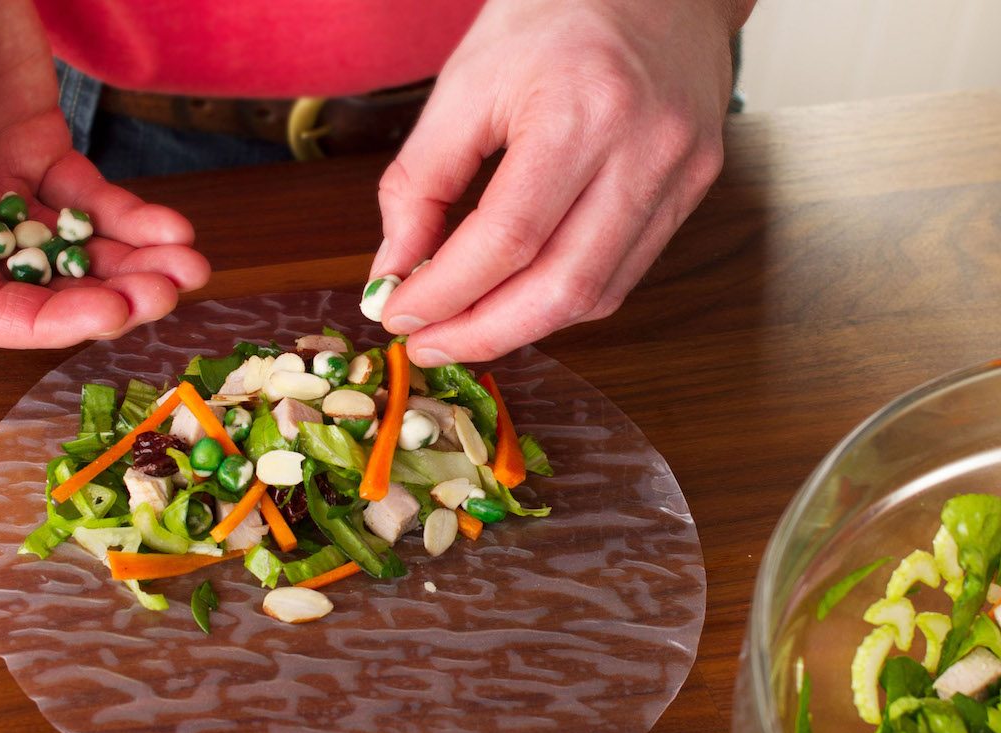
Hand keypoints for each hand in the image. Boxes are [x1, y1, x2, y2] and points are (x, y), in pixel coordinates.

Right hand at [0, 0, 208, 346]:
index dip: (49, 322)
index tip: (110, 313)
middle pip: (45, 285)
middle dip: (110, 295)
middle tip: (166, 291)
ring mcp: (4, 182)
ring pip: (80, 248)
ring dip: (136, 264)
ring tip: (187, 266)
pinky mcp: (41, 146)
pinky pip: (96, 199)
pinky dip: (138, 218)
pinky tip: (174, 228)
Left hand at [371, 0, 748, 365]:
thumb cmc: (553, 15)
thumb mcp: (464, 84)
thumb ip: (421, 181)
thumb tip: (394, 271)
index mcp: (581, 110)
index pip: (507, 238)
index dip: (445, 292)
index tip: (396, 313)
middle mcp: (645, 149)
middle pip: (562, 287)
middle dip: (483, 334)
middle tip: (427, 345)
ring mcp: (681, 173)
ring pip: (598, 294)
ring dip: (522, 328)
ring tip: (463, 330)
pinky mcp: (694, 187)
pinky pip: (624, 273)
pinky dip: (563, 300)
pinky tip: (518, 300)